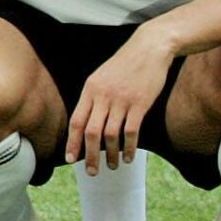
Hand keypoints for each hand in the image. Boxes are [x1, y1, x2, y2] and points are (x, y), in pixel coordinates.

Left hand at [66, 30, 175, 173]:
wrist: (149, 48)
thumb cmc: (125, 64)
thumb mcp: (102, 76)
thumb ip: (94, 97)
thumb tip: (86, 121)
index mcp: (90, 89)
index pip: (76, 121)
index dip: (73, 142)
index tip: (70, 159)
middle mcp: (103, 96)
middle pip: (91, 132)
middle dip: (89, 155)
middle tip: (92, 172)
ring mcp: (121, 100)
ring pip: (111, 135)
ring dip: (111, 155)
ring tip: (113, 167)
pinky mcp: (140, 104)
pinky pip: (131, 132)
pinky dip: (129, 148)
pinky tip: (129, 158)